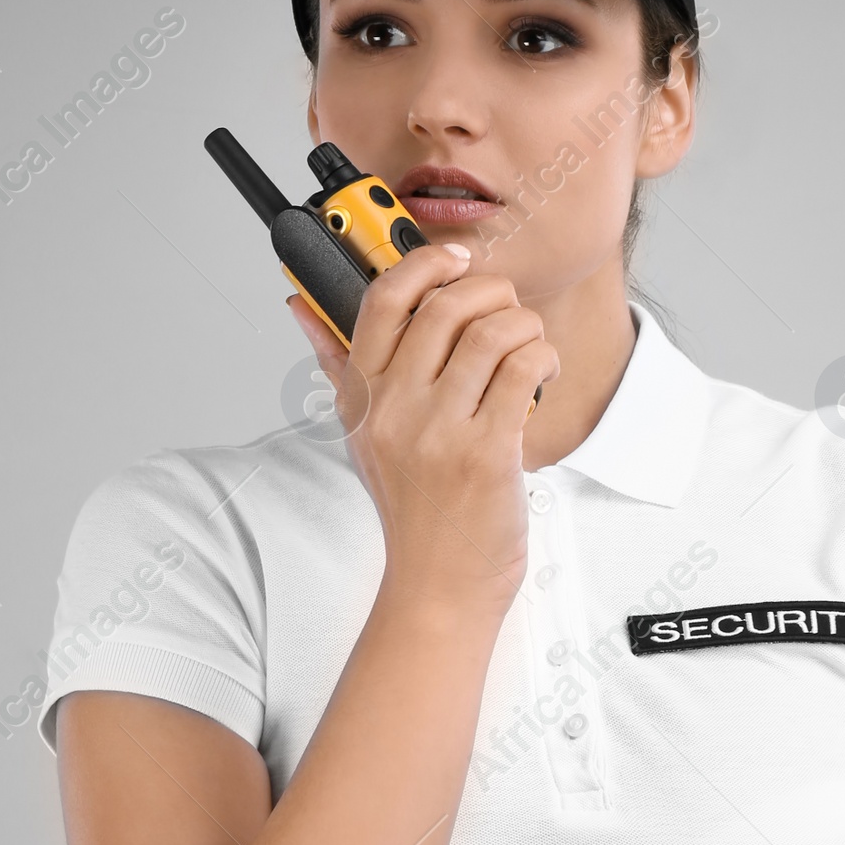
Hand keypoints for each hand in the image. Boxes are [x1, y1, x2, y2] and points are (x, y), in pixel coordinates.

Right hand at [286, 240, 558, 616]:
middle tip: (506, 310)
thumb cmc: (413, 510)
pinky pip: (524, 369)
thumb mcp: (363, 436)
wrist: (439, 585)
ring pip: (494, 331)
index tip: (454, 259)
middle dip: (491, 292)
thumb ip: (338, 368)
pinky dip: (543, 359)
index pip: (380, 300)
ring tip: (528, 349)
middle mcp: (395, 410)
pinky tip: (541, 376)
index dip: (423, 263)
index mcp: (363, 397)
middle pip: (446, 305)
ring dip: (525, 327)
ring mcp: (440, 431)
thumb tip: (302, 307)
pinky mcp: (487, 452)